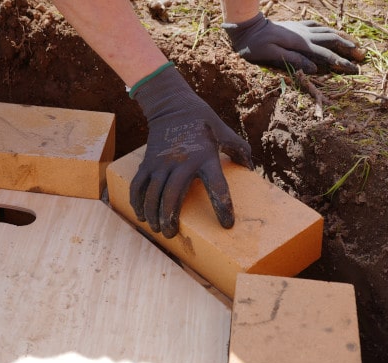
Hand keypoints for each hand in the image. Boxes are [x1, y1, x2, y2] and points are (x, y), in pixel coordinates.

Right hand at [130, 64, 252, 238]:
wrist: (172, 104)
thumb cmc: (202, 121)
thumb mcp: (224, 132)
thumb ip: (239, 150)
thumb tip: (250, 169)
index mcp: (205, 157)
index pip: (217, 186)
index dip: (223, 207)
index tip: (227, 224)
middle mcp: (182, 161)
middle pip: (173, 196)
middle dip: (170, 218)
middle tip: (171, 233)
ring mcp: (161, 162)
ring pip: (153, 194)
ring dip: (153, 215)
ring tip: (157, 229)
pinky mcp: (147, 162)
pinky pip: (138, 185)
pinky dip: (137, 203)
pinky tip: (141, 216)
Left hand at [223, 12, 363, 73]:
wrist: (248, 28)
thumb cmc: (256, 45)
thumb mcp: (271, 55)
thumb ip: (293, 60)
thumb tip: (314, 68)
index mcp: (301, 44)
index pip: (326, 55)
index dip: (341, 63)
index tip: (354, 70)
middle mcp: (304, 35)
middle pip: (332, 41)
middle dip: (348, 50)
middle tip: (362, 58)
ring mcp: (301, 29)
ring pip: (327, 32)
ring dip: (342, 38)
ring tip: (354, 45)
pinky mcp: (296, 26)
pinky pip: (317, 26)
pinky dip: (327, 29)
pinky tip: (331, 31)